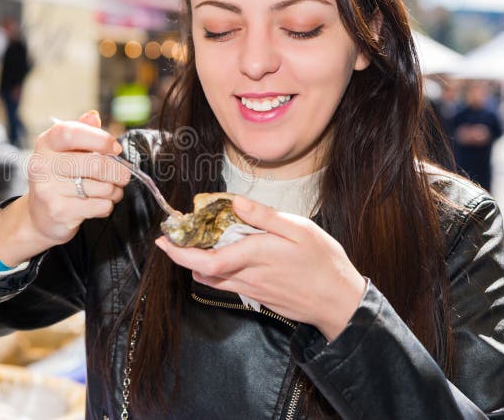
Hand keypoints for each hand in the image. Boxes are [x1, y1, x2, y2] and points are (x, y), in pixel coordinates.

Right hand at [0, 110, 130, 265]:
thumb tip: (94, 116)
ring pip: (101, 187)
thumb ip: (82, 132)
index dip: (100, 139)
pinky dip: (107, 205)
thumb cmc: (58, 178)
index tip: (115, 149)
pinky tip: (101, 203)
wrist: (39, 215)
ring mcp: (48, 189)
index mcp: (46, 144)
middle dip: (117, 171)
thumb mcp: (65, 151)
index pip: (72, 132)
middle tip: (123, 176)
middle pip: (95, 164)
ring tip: (111, 191)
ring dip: (115, 190)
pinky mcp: (58, 211)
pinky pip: (99, 205)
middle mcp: (42, 165)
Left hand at [156, 195, 366, 341]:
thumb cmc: (323, 262)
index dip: (180, 252)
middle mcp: (247, 275)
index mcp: (255, 255)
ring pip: (212, 279)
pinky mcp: (256, 297)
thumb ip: (264, 216)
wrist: (338, 302)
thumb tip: (234, 202)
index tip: (164, 241)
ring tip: (195, 242)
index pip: (207, 258)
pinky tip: (223, 255)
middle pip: (202, 269)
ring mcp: (250, 289)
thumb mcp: (299, 229)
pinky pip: (227, 284)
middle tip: (171, 239)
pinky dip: (215, 270)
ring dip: (197, 263)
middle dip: (182, 255)